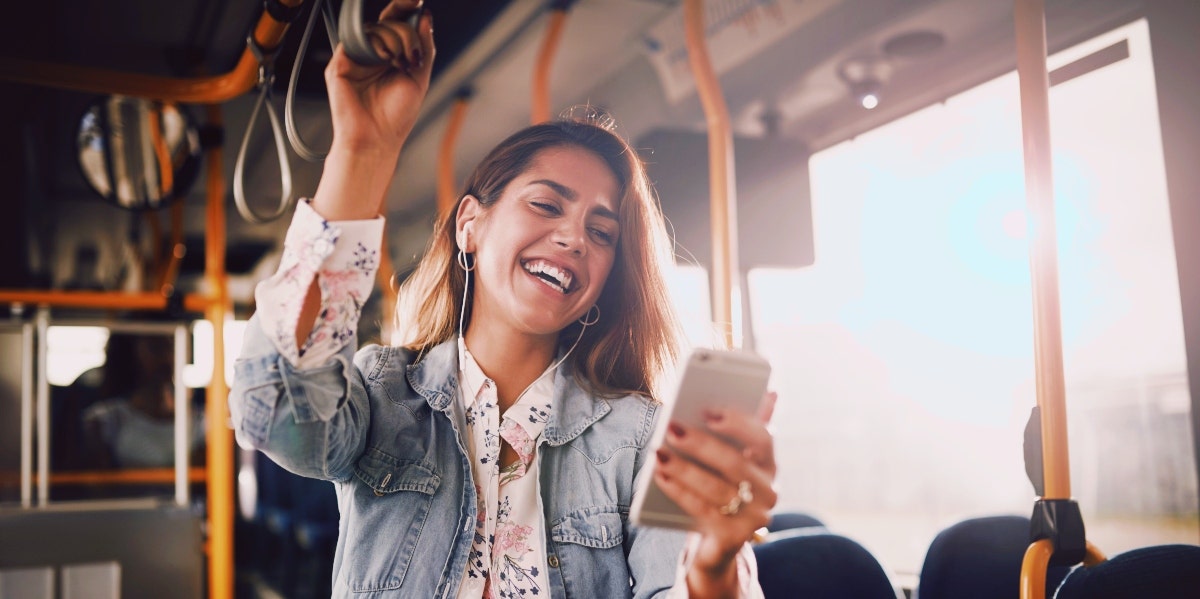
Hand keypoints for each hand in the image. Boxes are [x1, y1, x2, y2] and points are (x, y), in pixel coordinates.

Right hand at [325, 0, 434, 154]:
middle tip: (412, 54)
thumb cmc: (396, 116)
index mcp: (388, 56)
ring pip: (374, 28)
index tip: (417, 3)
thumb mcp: (420, 77)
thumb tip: (425, 17)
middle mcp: (371, 54)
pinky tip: (386, 61)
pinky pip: (357, 40)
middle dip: (405, 31)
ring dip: (394, 39)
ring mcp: (354, 58)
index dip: (405, 10)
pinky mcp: (340, 64)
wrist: (377, 139)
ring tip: (400, 63)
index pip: (395, 24)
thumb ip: (424, 47)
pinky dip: (377, 46)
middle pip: (387, 22)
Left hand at [653, 392, 777, 594]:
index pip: (763, 439)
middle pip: (735, 464)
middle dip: (701, 444)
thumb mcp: (732, 459)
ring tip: (659, 452)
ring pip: (716, 488)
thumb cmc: (722, 489)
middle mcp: (768, 491)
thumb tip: (771, 392)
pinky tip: (660, 476)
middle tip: (672, 428)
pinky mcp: (734, 537)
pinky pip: (703, 511)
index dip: (738, 424)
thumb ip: (743, 428)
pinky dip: (679, 491)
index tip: (708, 411)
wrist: (718, 542)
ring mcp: (754, 517)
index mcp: (769, 465)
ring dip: (685, 469)